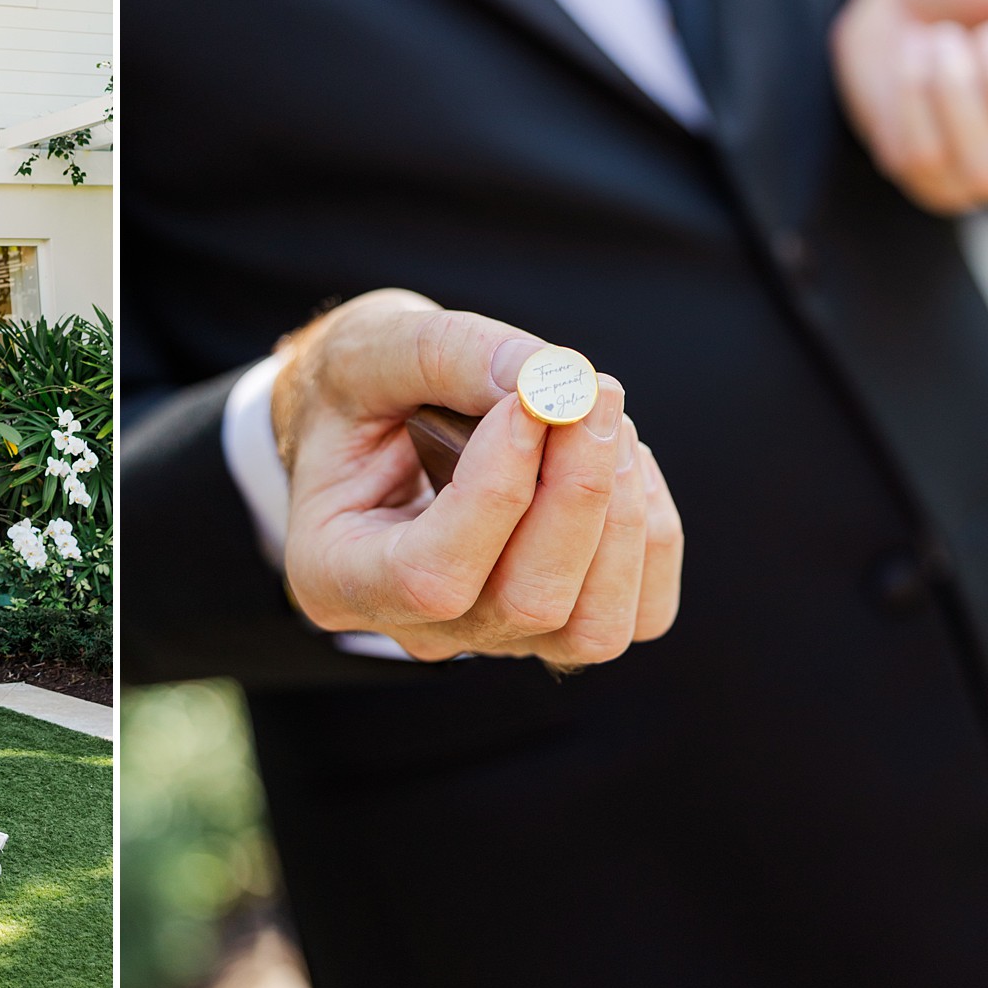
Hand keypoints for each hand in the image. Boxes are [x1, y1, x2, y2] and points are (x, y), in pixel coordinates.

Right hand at [273, 289, 682, 666]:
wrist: (376, 420)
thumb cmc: (360, 390)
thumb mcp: (369, 351)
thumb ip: (446, 354)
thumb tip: (554, 376)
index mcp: (336, 575)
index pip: (430, 576)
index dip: (496, 494)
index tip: (527, 403)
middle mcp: (418, 628)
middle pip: (527, 602)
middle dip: (579, 492)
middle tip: (592, 390)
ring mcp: (496, 637)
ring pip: (593, 624)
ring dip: (621, 512)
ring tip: (602, 415)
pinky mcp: (563, 626)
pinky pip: (638, 613)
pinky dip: (650, 532)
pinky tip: (623, 457)